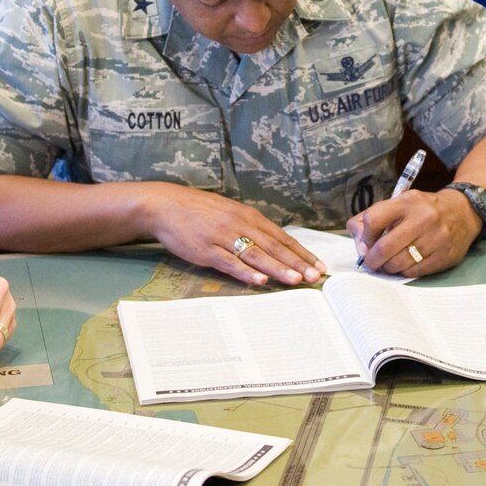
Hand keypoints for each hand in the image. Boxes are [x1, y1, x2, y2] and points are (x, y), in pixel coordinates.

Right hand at [139, 183, 322, 285]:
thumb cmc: (199, 210)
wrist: (166, 205)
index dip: (301, 253)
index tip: (319, 266)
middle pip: (274, 247)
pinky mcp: (206, 250)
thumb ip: (250, 227)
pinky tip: (260, 281)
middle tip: (315, 277)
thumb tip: (274, 244)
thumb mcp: (229, 212)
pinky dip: (246, 272)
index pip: (281, 237)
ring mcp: (223, 237)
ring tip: (296, 280)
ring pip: (256, 255)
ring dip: (278, 268)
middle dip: (297, 263)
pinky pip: (230, 263)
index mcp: (248, 216)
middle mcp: (240, 225)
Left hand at [348, 188, 479, 275]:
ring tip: (387, 265)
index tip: (366, 244)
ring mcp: (436, 238)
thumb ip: (373, 218)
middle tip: (371, 264)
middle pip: (384, 248)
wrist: (463, 212)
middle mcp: (423, 218)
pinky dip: (404, 272)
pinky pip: (414, 272)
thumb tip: (359, 245)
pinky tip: (404, 266)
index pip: (373, 219)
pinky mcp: (445, 255)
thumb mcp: (400, 203)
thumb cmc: (423, 210)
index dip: (364, 237)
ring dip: (387, 268)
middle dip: (372, 260)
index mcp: (407, 202)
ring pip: (398, 264)